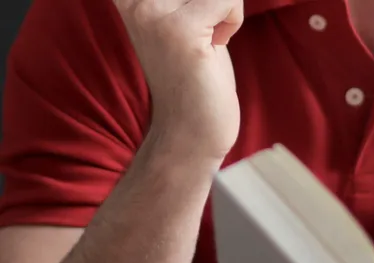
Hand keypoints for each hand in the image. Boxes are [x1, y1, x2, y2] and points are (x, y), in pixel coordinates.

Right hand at [114, 0, 243, 160]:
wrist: (192, 131)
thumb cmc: (196, 76)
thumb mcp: (188, 18)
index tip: (201, 22)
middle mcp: (134, 1)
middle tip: (208, 24)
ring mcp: (152, 13)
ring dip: (225, 4)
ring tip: (211, 34)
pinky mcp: (180, 33)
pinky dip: (232, 18)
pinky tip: (218, 43)